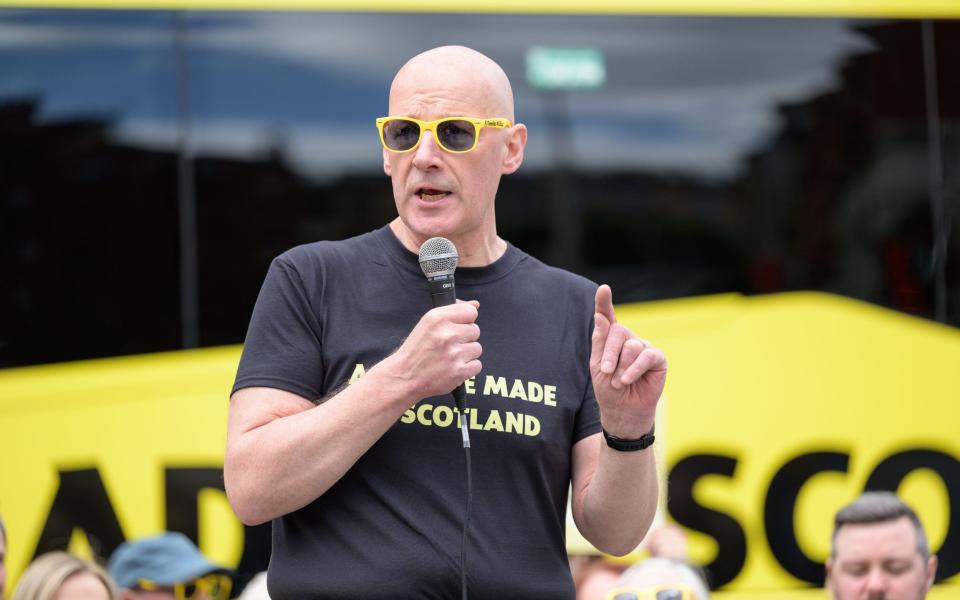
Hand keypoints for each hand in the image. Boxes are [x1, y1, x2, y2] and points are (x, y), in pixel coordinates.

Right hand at [385, 300, 481, 399]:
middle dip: (465, 338)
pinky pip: (477, 365)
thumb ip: (453, 311)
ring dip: (467, 354)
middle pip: (475, 330)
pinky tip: (453, 367)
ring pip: (477, 348)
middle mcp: (447, 334)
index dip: (466, 320)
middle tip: (449, 345)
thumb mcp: (428, 323)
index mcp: (438, 318)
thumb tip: (475, 304)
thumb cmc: (416, 350)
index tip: (459, 326)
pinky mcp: (459, 371)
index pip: (470, 311)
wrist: (404, 377)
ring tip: (450, 357)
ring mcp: (455, 353)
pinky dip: (467, 368)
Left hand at [590, 285, 665, 437]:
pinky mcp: (657, 359)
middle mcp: (629, 339)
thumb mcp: (597, 366)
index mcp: (611, 339)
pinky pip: (646, 356)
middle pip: (619, 331)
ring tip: (618, 382)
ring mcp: (644, 347)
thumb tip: (600, 316)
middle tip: (606, 371)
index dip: (604, 302)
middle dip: (609, 353)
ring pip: (631, 345)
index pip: (607, 317)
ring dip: (621, 366)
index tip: (603, 289)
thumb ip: (599, 341)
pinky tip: (627, 380)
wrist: (623, 412)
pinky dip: (634, 369)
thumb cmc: (608, 389)